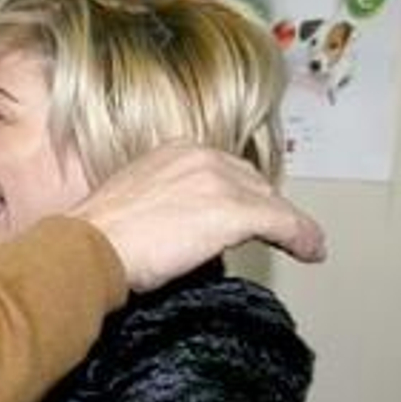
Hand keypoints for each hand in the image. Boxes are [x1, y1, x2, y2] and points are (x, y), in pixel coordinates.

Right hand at [71, 143, 325, 291]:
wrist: (89, 248)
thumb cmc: (97, 237)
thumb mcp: (132, 201)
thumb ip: (163, 200)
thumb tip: (177, 226)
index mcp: (176, 150)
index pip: (225, 169)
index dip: (239, 193)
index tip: (244, 211)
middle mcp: (202, 157)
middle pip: (253, 183)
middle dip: (264, 207)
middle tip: (273, 231)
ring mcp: (221, 183)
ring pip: (271, 203)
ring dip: (287, 224)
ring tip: (300, 242)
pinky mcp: (236, 212)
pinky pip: (285, 224)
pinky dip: (303, 238)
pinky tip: (311, 251)